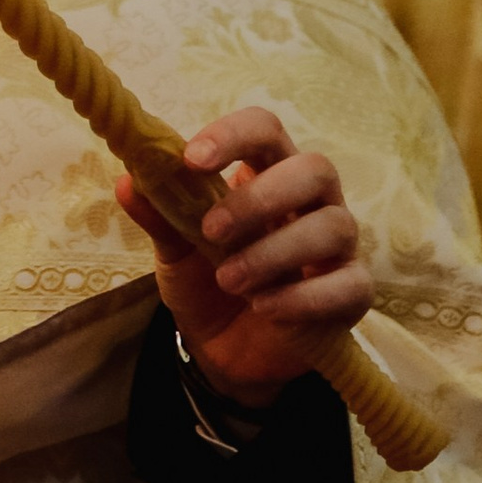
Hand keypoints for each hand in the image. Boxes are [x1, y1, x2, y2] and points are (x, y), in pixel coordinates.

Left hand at [113, 104, 370, 410]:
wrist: (227, 353)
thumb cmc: (208, 284)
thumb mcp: (175, 252)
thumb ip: (160, 217)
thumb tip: (129, 181)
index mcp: (267, 174)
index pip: (265, 129)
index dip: (233, 136)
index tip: (193, 159)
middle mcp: (312, 202)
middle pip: (314, 169)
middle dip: (261, 198)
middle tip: (213, 231)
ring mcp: (337, 247)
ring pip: (333, 226)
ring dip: (274, 252)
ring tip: (229, 280)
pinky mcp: (352, 293)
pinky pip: (348, 285)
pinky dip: (303, 297)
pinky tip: (264, 307)